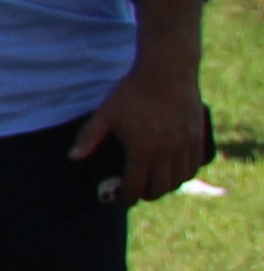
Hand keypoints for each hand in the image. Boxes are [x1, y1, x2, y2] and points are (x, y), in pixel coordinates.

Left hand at [75, 57, 215, 204]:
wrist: (168, 71)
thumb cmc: (133, 92)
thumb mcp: (106, 114)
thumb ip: (89, 137)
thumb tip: (73, 158)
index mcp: (142, 151)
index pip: (135, 188)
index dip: (126, 198)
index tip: (120, 199)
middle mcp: (166, 153)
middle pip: (159, 189)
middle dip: (145, 194)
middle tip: (135, 190)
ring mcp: (185, 147)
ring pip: (178, 180)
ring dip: (165, 186)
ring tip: (153, 182)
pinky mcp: (198, 138)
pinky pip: (193, 167)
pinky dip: (183, 175)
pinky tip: (173, 172)